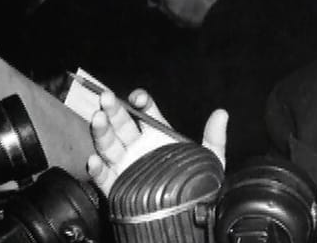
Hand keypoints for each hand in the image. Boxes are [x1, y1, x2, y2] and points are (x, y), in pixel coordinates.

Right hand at [87, 89, 227, 194]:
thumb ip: (214, 138)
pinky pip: (103, 176)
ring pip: (108, 145)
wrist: (187, 217)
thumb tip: (222, 114)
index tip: (139, 99)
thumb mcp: (208, 160)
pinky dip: (97, 168)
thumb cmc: (197, 186)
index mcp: (158, 135)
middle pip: (122, 124)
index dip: (141, 102)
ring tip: (97, 118)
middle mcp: (139, 147)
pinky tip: (94, 159)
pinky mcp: (117, 186)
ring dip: (101, 131)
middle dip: (114, 110)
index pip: (146, 112)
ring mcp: (126, 165)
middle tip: (107, 98)